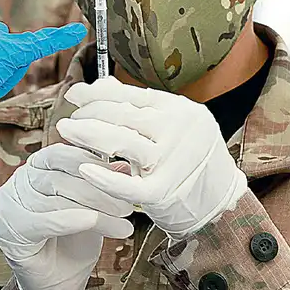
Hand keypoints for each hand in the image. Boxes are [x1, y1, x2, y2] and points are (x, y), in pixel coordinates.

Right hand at [0, 144, 132, 289]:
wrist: (58, 281)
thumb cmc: (73, 239)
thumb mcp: (93, 206)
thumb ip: (103, 184)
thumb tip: (124, 165)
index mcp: (35, 168)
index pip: (59, 154)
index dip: (90, 161)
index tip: (120, 173)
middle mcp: (18, 182)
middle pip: (60, 178)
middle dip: (98, 190)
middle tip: (128, 204)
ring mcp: (10, 206)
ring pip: (56, 200)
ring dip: (95, 208)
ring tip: (122, 218)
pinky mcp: (10, 231)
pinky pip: (43, 222)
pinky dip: (71, 220)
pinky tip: (94, 222)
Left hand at [58, 76, 247, 239]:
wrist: (221, 205)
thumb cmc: (191, 163)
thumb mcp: (173, 127)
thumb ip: (139, 106)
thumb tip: (101, 84)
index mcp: (181, 110)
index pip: (131, 95)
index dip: (98, 93)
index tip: (75, 94)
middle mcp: (178, 130)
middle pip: (122, 115)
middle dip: (88, 113)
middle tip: (68, 117)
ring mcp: (172, 161)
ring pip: (120, 141)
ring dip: (88, 134)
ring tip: (67, 131)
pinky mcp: (163, 193)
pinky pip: (126, 184)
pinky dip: (102, 176)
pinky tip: (83, 168)